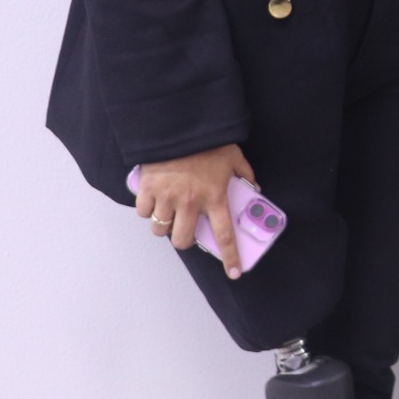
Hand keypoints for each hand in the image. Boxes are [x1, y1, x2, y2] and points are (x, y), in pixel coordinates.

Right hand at [134, 143, 257, 278]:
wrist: (179, 125)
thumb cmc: (208, 142)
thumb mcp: (234, 157)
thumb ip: (245, 175)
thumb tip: (254, 187)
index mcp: (214, 197)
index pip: (224, 235)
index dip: (230, 257)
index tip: (234, 273)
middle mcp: (190, 202)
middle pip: (182, 241)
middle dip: (182, 241)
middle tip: (184, 230)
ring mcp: (167, 197)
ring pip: (159, 230)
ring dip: (163, 225)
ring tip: (168, 212)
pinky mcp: (148, 189)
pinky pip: (143, 213)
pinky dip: (147, 210)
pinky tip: (154, 200)